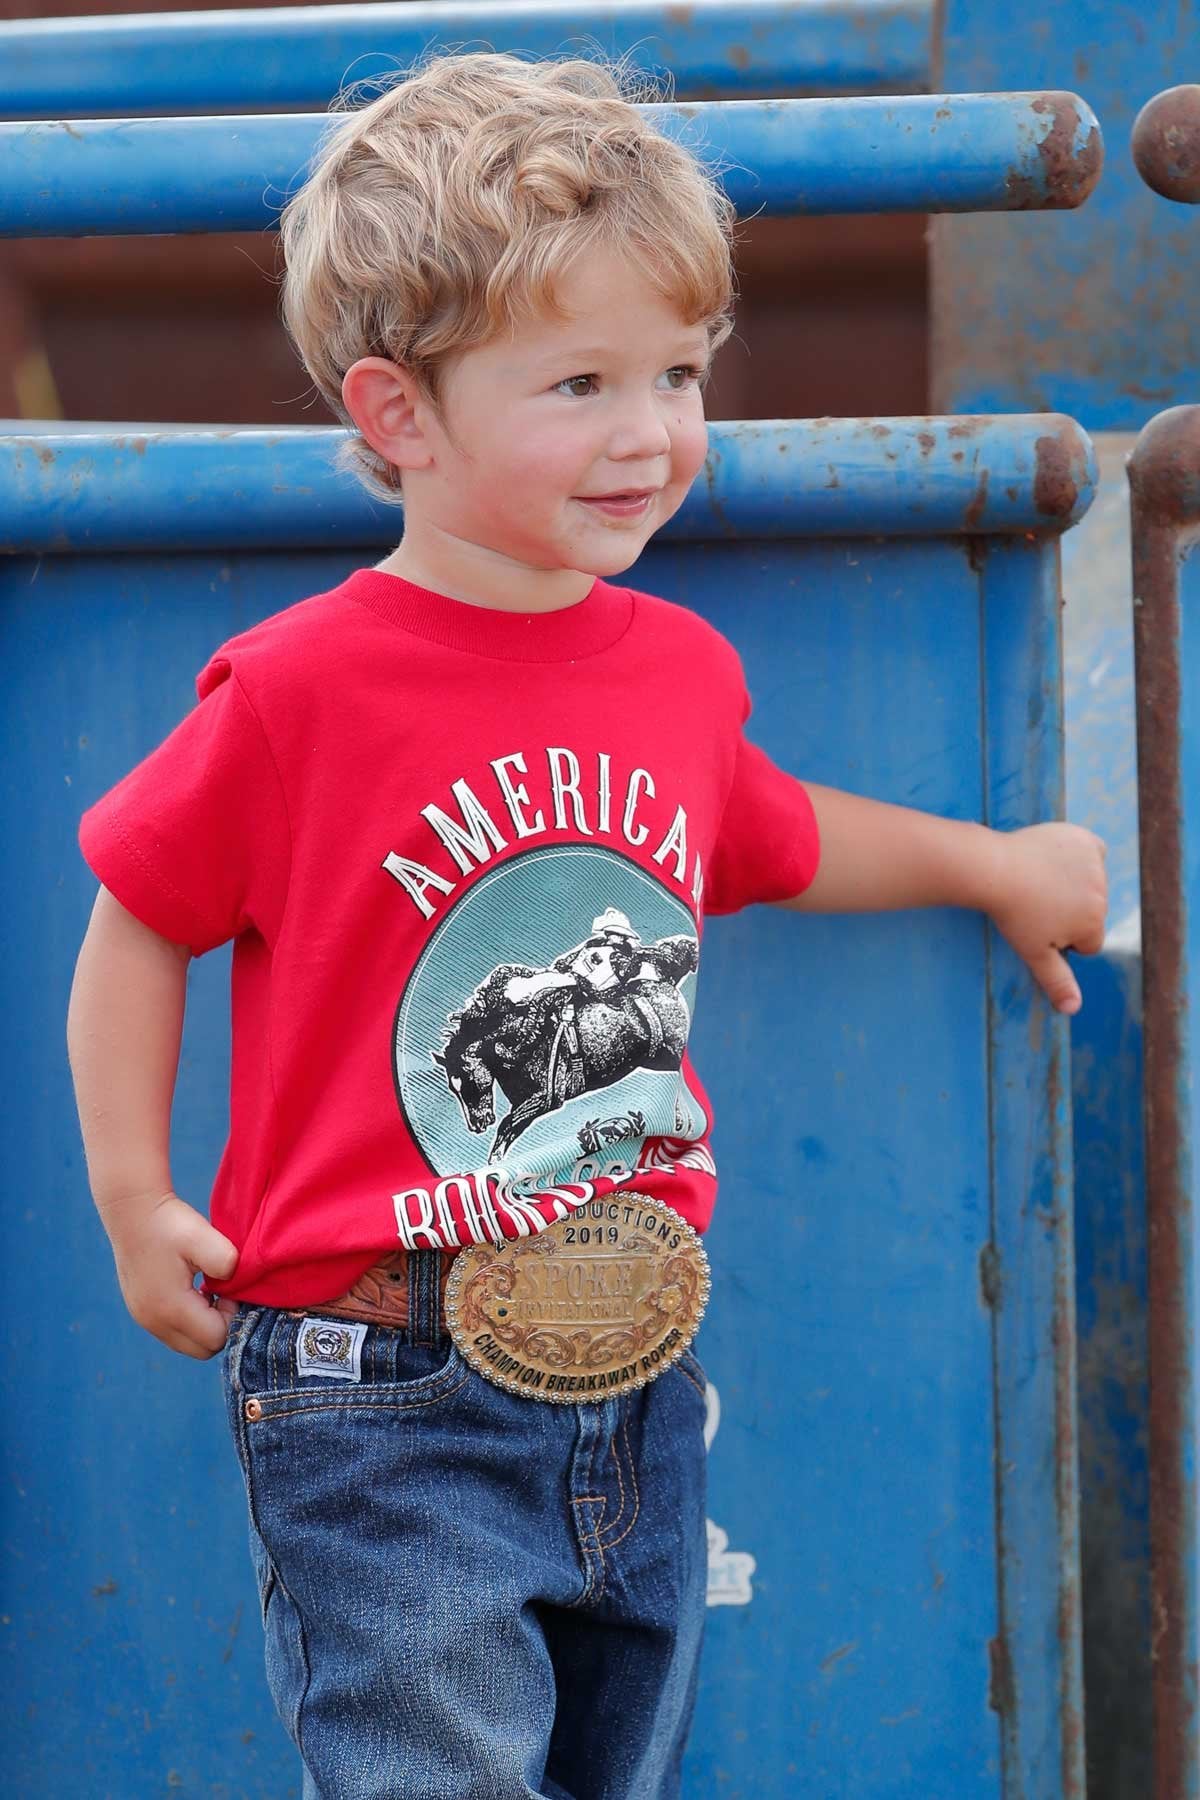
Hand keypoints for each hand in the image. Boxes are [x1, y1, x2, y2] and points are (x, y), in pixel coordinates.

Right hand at [100, 1188, 238, 1359]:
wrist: (132, 1212)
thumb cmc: (170, 1223)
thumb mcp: (204, 1236)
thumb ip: (227, 1262)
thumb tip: (233, 1287)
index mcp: (171, 1308)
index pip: (216, 1339)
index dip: (232, 1317)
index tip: (228, 1289)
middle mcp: (153, 1321)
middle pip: (202, 1350)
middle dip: (219, 1326)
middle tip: (221, 1293)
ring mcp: (144, 1319)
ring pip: (187, 1344)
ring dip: (204, 1325)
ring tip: (207, 1290)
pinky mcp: (140, 1312)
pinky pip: (173, 1333)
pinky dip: (188, 1320)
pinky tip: (192, 1291)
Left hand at [986, 823, 1107, 1013]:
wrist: (993, 869)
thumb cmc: (1012, 914)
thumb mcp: (1034, 953)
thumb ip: (1057, 981)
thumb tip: (1074, 1009)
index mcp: (1092, 924)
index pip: (1088, 942)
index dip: (1063, 940)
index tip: (1038, 927)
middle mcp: (1101, 895)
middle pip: (1091, 912)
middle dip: (1069, 912)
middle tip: (1034, 904)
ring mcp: (1095, 866)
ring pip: (1091, 883)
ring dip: (1073, 884)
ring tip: (1039, 881)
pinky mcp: (1084, 840)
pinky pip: (1092, 851)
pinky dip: (1080, 855)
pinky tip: (1056, 859)